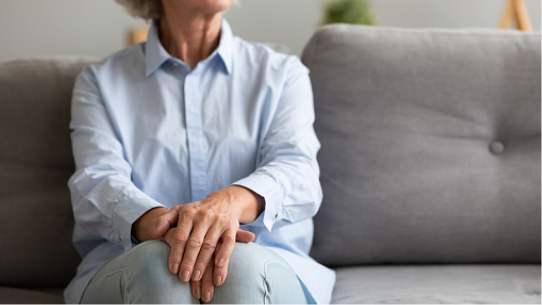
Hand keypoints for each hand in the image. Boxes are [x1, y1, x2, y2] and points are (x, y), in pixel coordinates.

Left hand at [132, 185, 263, 298]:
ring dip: (203, 263)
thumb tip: (153, 234)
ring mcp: (218, 222)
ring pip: (210, 245)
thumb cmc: (198, 210)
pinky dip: (224, 257)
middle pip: (194, 243)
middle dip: (189, 262)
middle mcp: (204, 217)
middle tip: (183, 278)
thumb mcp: (179, 210)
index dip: (176, 254)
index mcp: (189, 214)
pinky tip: (218, 270)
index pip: (180, 236)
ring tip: (196, 278)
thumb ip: (164, 221)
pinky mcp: (231, 227)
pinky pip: (228, 244)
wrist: (225, 200)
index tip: (173, 270)